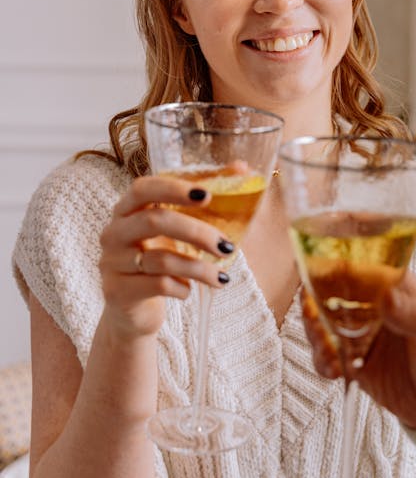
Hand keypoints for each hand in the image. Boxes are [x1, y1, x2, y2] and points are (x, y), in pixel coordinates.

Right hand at [99, 175, 232, 338]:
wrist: (130, 310)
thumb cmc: (157, 259)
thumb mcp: (176, 230)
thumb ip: (203, 200)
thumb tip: (240, 167)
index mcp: (127, 210)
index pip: (143, 189)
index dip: (173, 188)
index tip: (206, 195)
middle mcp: (114, 232)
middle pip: (155, 221)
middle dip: (197, 233)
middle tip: (226, 246)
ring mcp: (112, 262)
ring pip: (161, 259)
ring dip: (199, 268)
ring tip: (222, 277)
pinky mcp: (117, 291)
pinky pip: (158, 285)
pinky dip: (182, 288)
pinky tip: (189, 291)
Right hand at [302, 271, 415, 428]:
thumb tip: (388, 298)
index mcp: (390, 284)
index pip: (356, 262)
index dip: (332, 263)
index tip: (318, 273)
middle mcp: (368, 303)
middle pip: (327, 289)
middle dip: (313, 300)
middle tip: (313, 316)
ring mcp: (355, 330)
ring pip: (319, 321)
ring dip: (314, 332)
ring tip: (326, 349)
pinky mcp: (347, 357)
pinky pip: (323, 353)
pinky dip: (321, 360)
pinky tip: (334, 371)